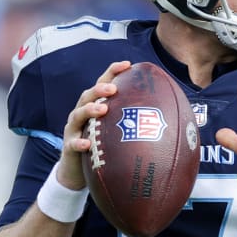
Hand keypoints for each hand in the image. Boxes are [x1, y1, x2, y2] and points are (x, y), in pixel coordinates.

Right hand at [55, 60, 131, 189]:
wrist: (77, 171)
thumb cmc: (102, 148)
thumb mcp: (116, 133)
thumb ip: (133, 124)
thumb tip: (167, 122)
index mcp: (95, 106)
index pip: (102, 84)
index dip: (113, 72)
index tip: (128, 65)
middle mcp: (82, 114)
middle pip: (88, 95)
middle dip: (100, 89)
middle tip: (113, 89)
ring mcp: (73, 129)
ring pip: (78, 115)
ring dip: (90, 110)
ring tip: (103, 109)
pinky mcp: (69, 147)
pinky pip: (72, 143)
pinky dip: (79, 142)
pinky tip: (87, 144)